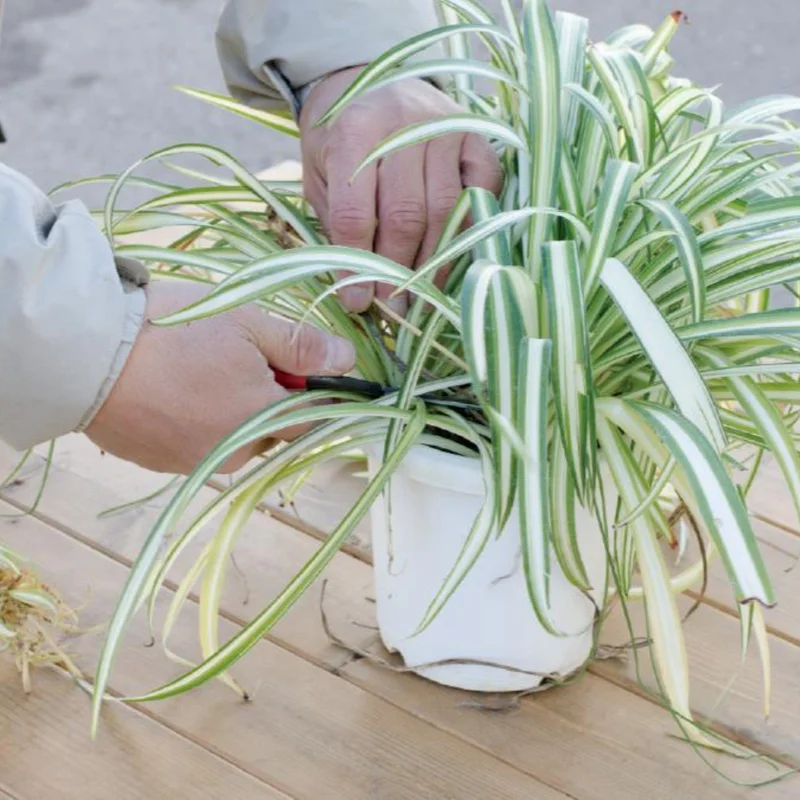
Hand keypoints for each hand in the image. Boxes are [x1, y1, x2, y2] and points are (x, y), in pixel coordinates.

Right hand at [85, 281, 354, 474]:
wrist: (86, 355)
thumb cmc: (176, 331)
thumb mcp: (247, 324)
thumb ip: (301, 346)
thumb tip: (347, 361)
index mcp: (265, 420)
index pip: (317, 418)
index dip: (320, 392)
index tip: (307, 367)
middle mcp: (237, 453)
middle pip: (274, 428)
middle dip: (271, 396)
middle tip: (240, 354)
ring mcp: (196, 461)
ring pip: (237, 437)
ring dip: (234, 409)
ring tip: (200, 367)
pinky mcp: (162, 463)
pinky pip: (199, 443)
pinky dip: (199, 419)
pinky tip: (176, 387)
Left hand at [300, 68, 503, 315]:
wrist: (368, 84)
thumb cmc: (340, 141)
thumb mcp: (321, 176)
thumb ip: (337, 225)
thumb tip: (359, 290)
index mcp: (353, 131)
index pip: (355, 212)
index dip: (356, 263)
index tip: (357, 302)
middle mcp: (403, 123)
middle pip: (405, 215)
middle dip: (397, 270)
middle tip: (392, 308)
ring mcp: (446, 127)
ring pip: (444, 210)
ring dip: (433, 262)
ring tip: (420, 296)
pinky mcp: (477, 136)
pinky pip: (482, 192)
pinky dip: (470, 229)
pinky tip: (452, 257)